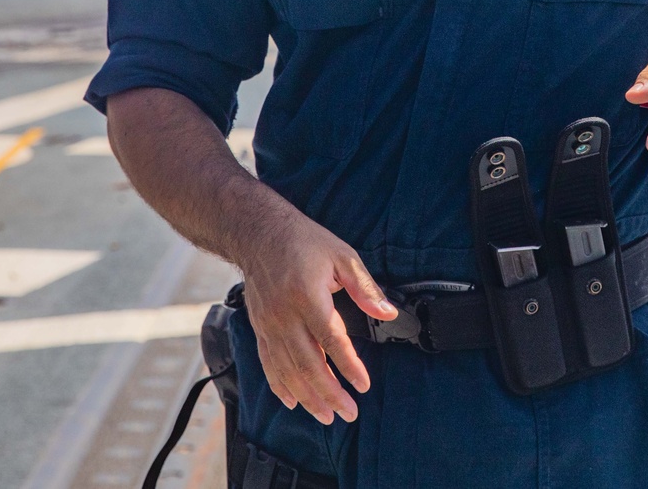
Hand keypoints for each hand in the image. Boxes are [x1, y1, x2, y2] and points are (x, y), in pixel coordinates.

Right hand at [236, 210, 397, 423]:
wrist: (258, 232)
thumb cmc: (304, 241)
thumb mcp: (342, 255)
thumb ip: (365, 287)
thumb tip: (388, 313)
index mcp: (308, 295)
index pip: (331, 340)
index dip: (349, 366)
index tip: (363, 386)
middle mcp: (285, 315)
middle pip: (308, 364)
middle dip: (329, 393)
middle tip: (349, 413)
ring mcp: (269, 324)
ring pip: (288, 371)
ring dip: (308, 397)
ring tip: (327, 416)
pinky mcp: (259, 328)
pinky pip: (268, 364)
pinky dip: (280, 386)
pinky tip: (293, 401)